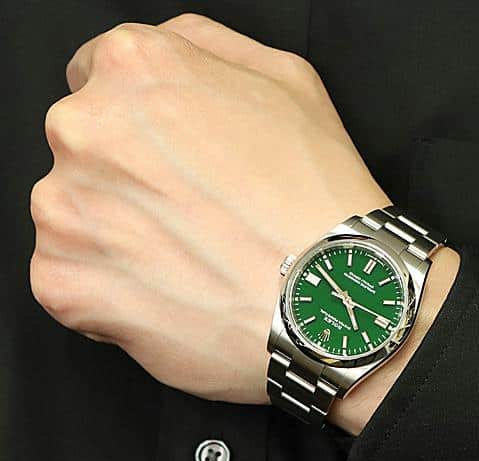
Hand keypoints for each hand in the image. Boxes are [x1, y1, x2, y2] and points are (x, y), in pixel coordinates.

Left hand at [29, 14, 389, 404]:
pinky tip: (166, 296)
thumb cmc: (316, 202)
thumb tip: (172, 50)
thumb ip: (210, 48)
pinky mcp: (62, 283)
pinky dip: (107, 292)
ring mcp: (65, 210)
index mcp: (133, 72)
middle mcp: (83, 130)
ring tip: (187, 264)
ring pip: (74, 217)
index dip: (142, 125)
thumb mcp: (290, 84)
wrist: (323, 302)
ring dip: (117, 238)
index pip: (97, 80)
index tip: (172, 162)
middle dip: (127, 179)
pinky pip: (68, 282)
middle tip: (193, 220)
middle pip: (84, 151)